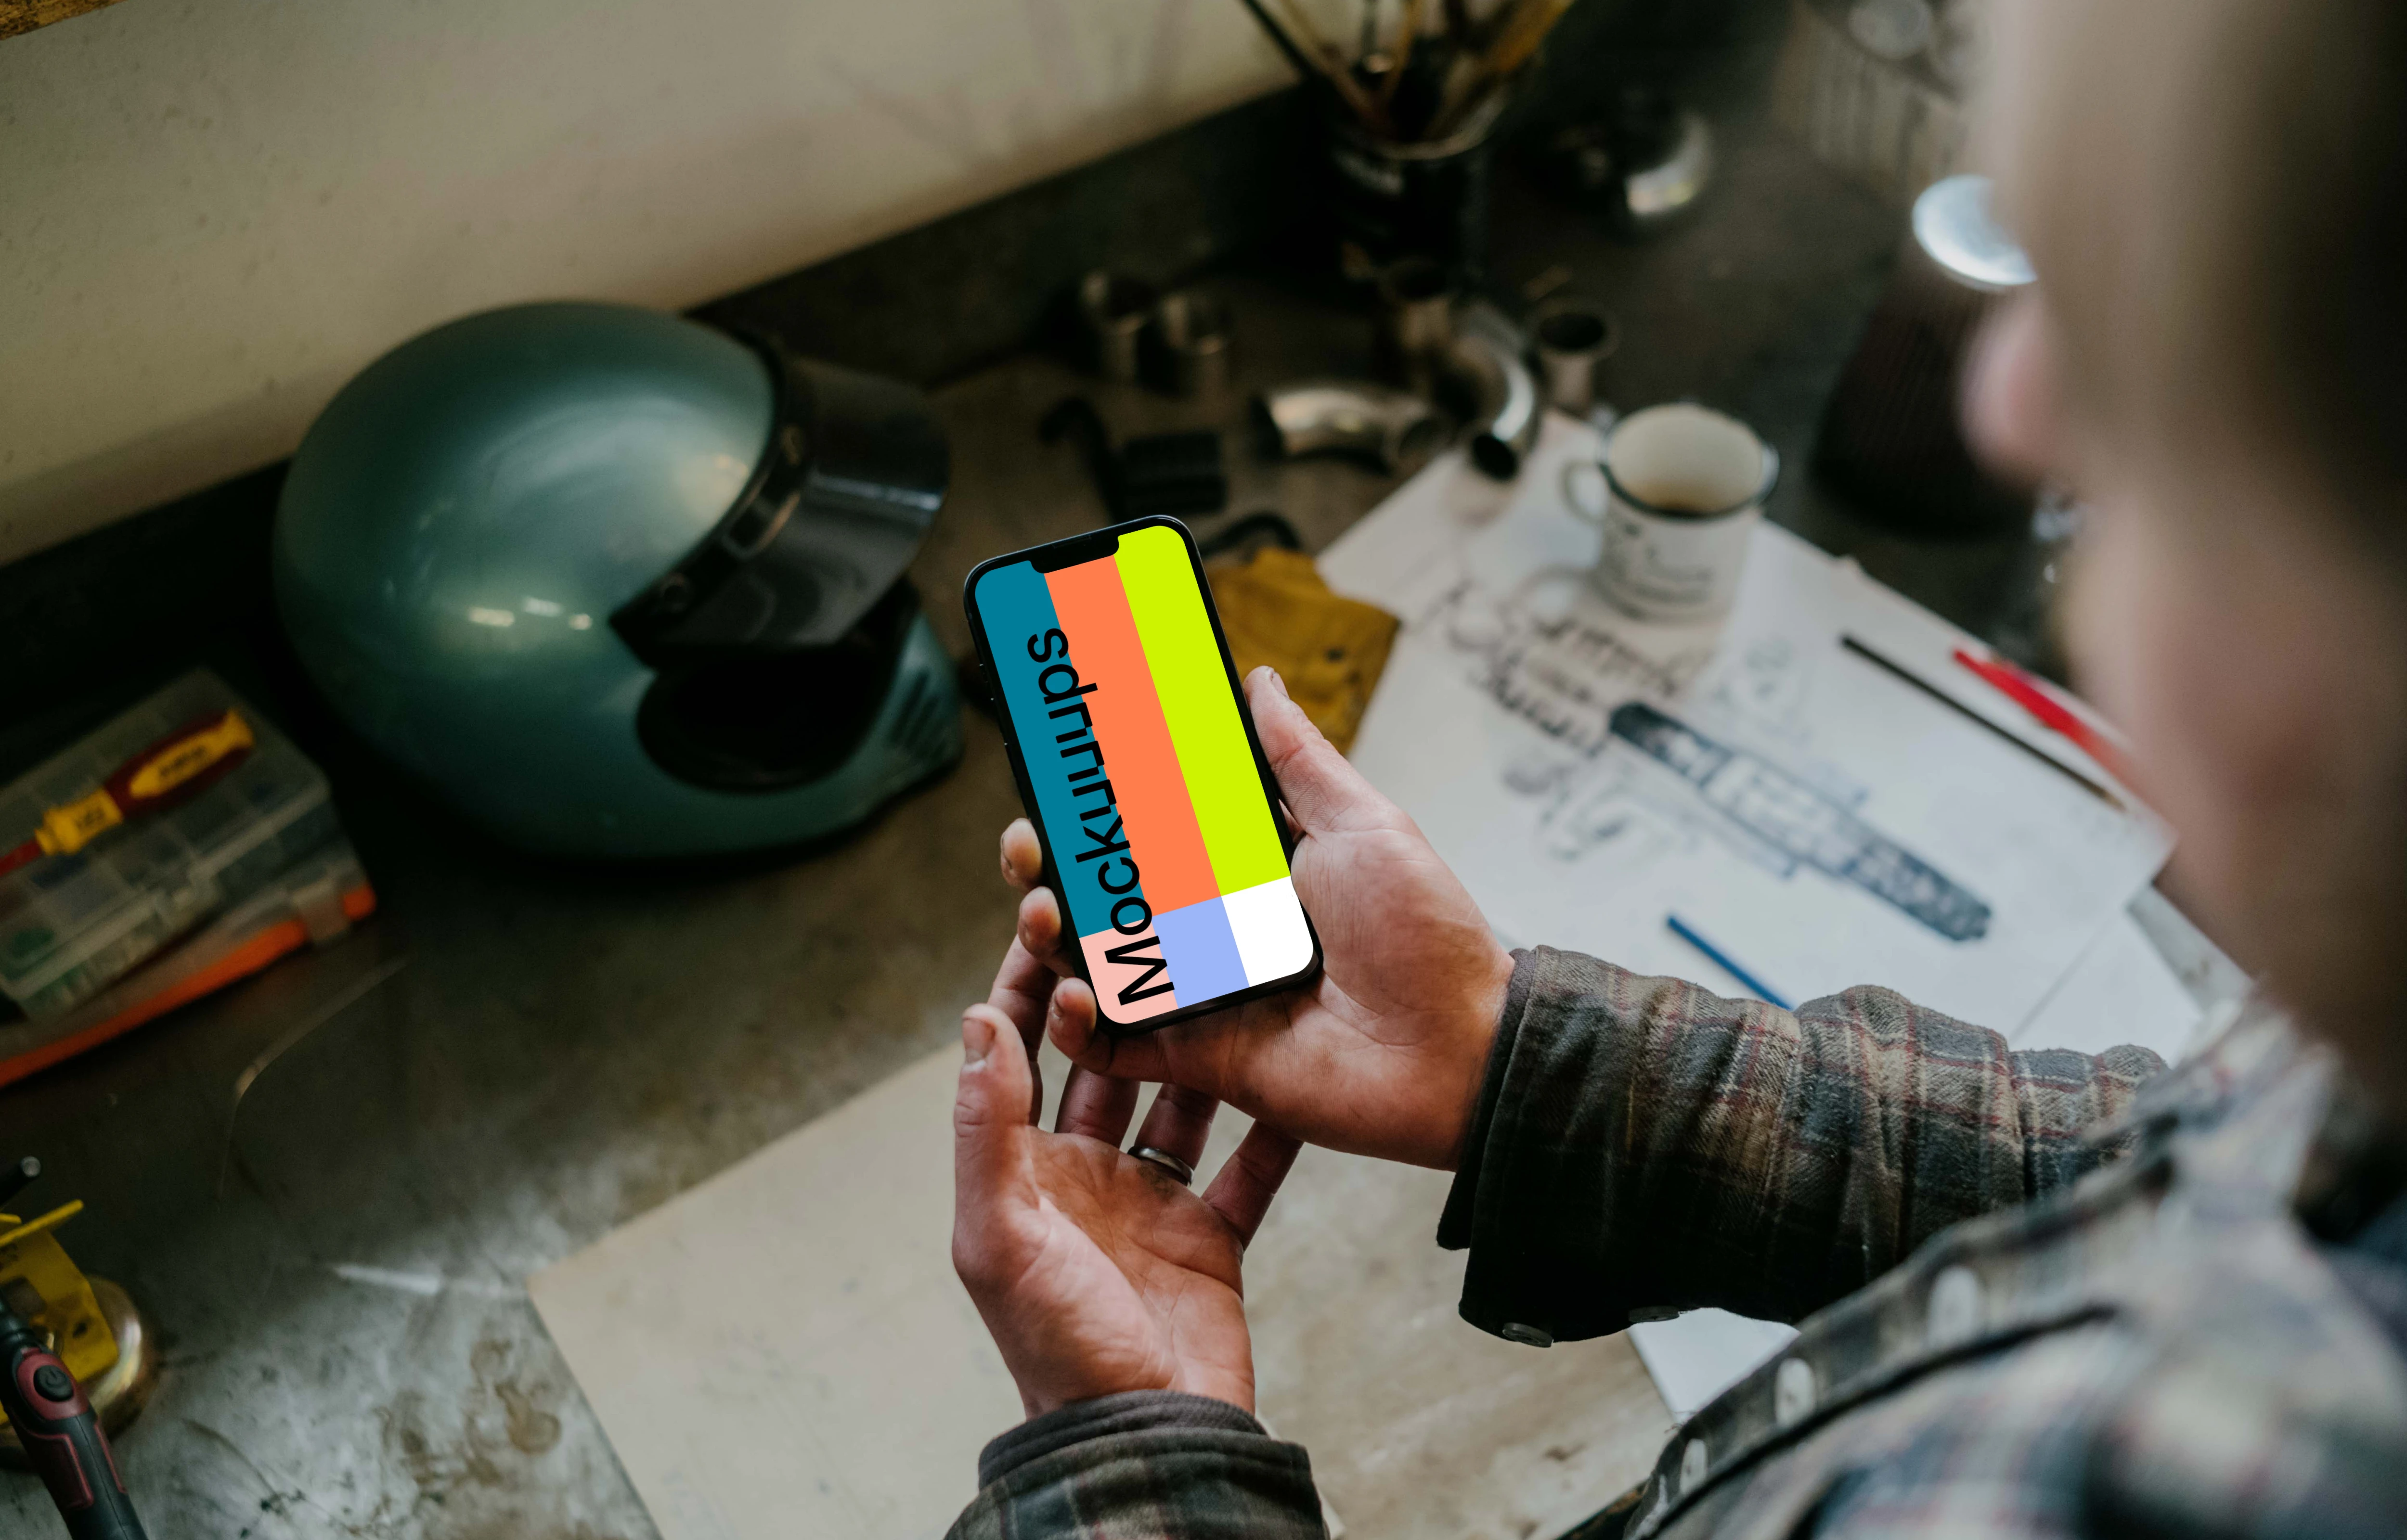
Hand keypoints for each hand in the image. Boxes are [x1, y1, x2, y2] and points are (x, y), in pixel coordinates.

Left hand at [953, 938, 1302, 1417]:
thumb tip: (975, 1023)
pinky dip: (1276, 1125)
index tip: (1047, 913)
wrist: (1146, 1438)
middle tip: (1150, 926)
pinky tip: (1300, 1071)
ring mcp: (1150, 1203)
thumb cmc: (1056, 1350)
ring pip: (1181, 1100)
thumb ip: (987, 1128)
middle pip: (1105, 1064)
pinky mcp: (1210, 1234)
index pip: (1019, 1056)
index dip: (1028, 986)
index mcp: (1023, 1174)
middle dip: (1123, 997)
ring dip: (1201, 1044)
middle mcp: (1084, 1178)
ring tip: (1229, 974)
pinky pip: (1250, 1166)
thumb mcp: (1000, 1236)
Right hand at [1001, 667, 1514, 1169]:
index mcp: (1249, 870)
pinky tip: (1072, 988)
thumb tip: (1260, 682)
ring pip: (1097, 960)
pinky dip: (1080, 1020)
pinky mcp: (1197, 1056)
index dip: (1102, 804)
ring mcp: (1202, 994)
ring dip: (1051, 932)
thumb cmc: (1423, 937)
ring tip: (1041, 908)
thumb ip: (1298, 759)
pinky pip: (1116, 1041)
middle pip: (1109, 891)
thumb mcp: (1362, 824)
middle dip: (1055, 863)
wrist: (1455, 1051)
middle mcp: (1215, 929)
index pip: (1154, 828)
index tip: (1059, 770)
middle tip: (1030, 840)